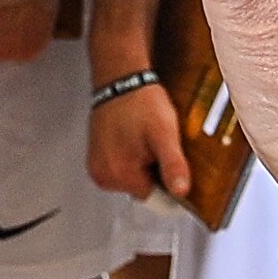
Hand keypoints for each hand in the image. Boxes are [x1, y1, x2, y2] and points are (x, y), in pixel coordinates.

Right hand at [89, 79, 190, 201]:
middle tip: (155, 143)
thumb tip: (181, 192)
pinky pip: (121, 168)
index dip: (167, 178)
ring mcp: (97, 168)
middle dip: (153, 169)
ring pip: (132, 178)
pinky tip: (133, 138)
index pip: (155, 197)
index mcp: (120, 174)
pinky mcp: (96, 159)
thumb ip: (173, 165)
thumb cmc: (141, 102)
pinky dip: (130, 157)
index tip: (167, 157)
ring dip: (142, 163)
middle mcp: (103, 176)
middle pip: (142, 188)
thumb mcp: (165, 133)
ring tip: (143, 138)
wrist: (121, 81)